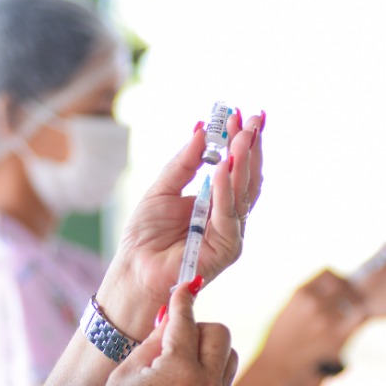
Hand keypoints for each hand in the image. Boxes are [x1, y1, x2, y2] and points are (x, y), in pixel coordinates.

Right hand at [91, 281, 238, 385]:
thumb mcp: (126, 372)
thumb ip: (153, 339)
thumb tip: (172, 315)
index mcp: (178, 370)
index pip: (187, 320)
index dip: (184, 298)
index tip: (186, 285)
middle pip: (220, 333)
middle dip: (200, 327)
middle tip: (176, 337)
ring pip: (228, 357)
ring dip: (208, 351)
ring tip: (180, 364)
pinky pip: (223, 384)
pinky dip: (208, 376)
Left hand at [99, 110, 264, 337]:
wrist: (133, 272)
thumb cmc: (145, 237)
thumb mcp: (162, 189)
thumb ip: (183, 162)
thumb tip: (201, 129)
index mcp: (216, 203)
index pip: (236, 168)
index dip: (241, 141)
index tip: (240, 114)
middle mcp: (228, 217)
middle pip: (247, 177)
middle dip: (250, 146)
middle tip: (252, 117)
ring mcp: (231, 233)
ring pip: (243, 193)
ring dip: (243, 161)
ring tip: (242, 134)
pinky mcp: (227, 249)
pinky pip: (229, 214)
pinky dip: (226, 189)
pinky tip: (224, 165)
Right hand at [258, 269, 366, 376]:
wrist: (277, 364)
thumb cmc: (281, 337)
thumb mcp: (289, 308)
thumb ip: (309, 296)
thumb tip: (331, 287)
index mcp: (300, 293)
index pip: (328, 273)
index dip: (337, 279)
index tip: (339, 287)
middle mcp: (313, 303)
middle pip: (345, 285)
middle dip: (351, 291)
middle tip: (353, 299)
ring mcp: (325, 321)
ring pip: (356, 302)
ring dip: (358, 305)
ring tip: (355, 312)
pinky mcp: (335, 339)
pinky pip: (358, 321)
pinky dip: (360, 320)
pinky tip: (354, 325)